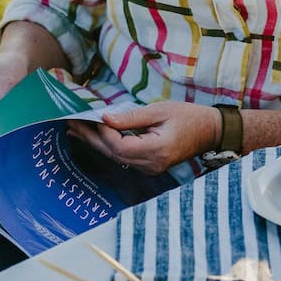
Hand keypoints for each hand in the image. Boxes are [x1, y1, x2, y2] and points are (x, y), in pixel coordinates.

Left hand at [67, 102, 220, 174]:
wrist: (209, 132)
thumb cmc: (188, 117)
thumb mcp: (160, 111)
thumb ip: (131, 117)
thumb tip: (105, 119)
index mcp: (156, 150)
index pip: (119, 146)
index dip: (104, 132)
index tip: (95, 116)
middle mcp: (151, 165)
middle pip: (112, 154)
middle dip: (90, 138)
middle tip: (70, 124)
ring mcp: (150, 169)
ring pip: (115, 158)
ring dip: (96, 143)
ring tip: (75, 130)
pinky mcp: (149, 166)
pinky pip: (123, 158)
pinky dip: (108, 146)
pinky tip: (95, 138)